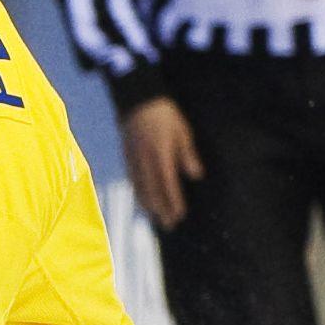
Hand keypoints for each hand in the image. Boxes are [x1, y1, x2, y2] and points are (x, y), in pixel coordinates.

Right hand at [120, 97, 203, 229]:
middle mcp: (145, 160)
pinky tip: (141, 198)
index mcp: (161, 154)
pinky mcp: (127, 155)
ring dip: (148, 204)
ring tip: (155, 217)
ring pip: (140, 187)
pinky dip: (137, 192)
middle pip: (153, 190)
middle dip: (161, 209)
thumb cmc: (164, 114)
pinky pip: (132, 179)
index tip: (180, 215)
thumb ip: (188, 155)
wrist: (138, 98)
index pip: (168, 184)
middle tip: (168, 225)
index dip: (174, 201)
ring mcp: (134, 158)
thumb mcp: (182, 132)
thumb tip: (196, 176)